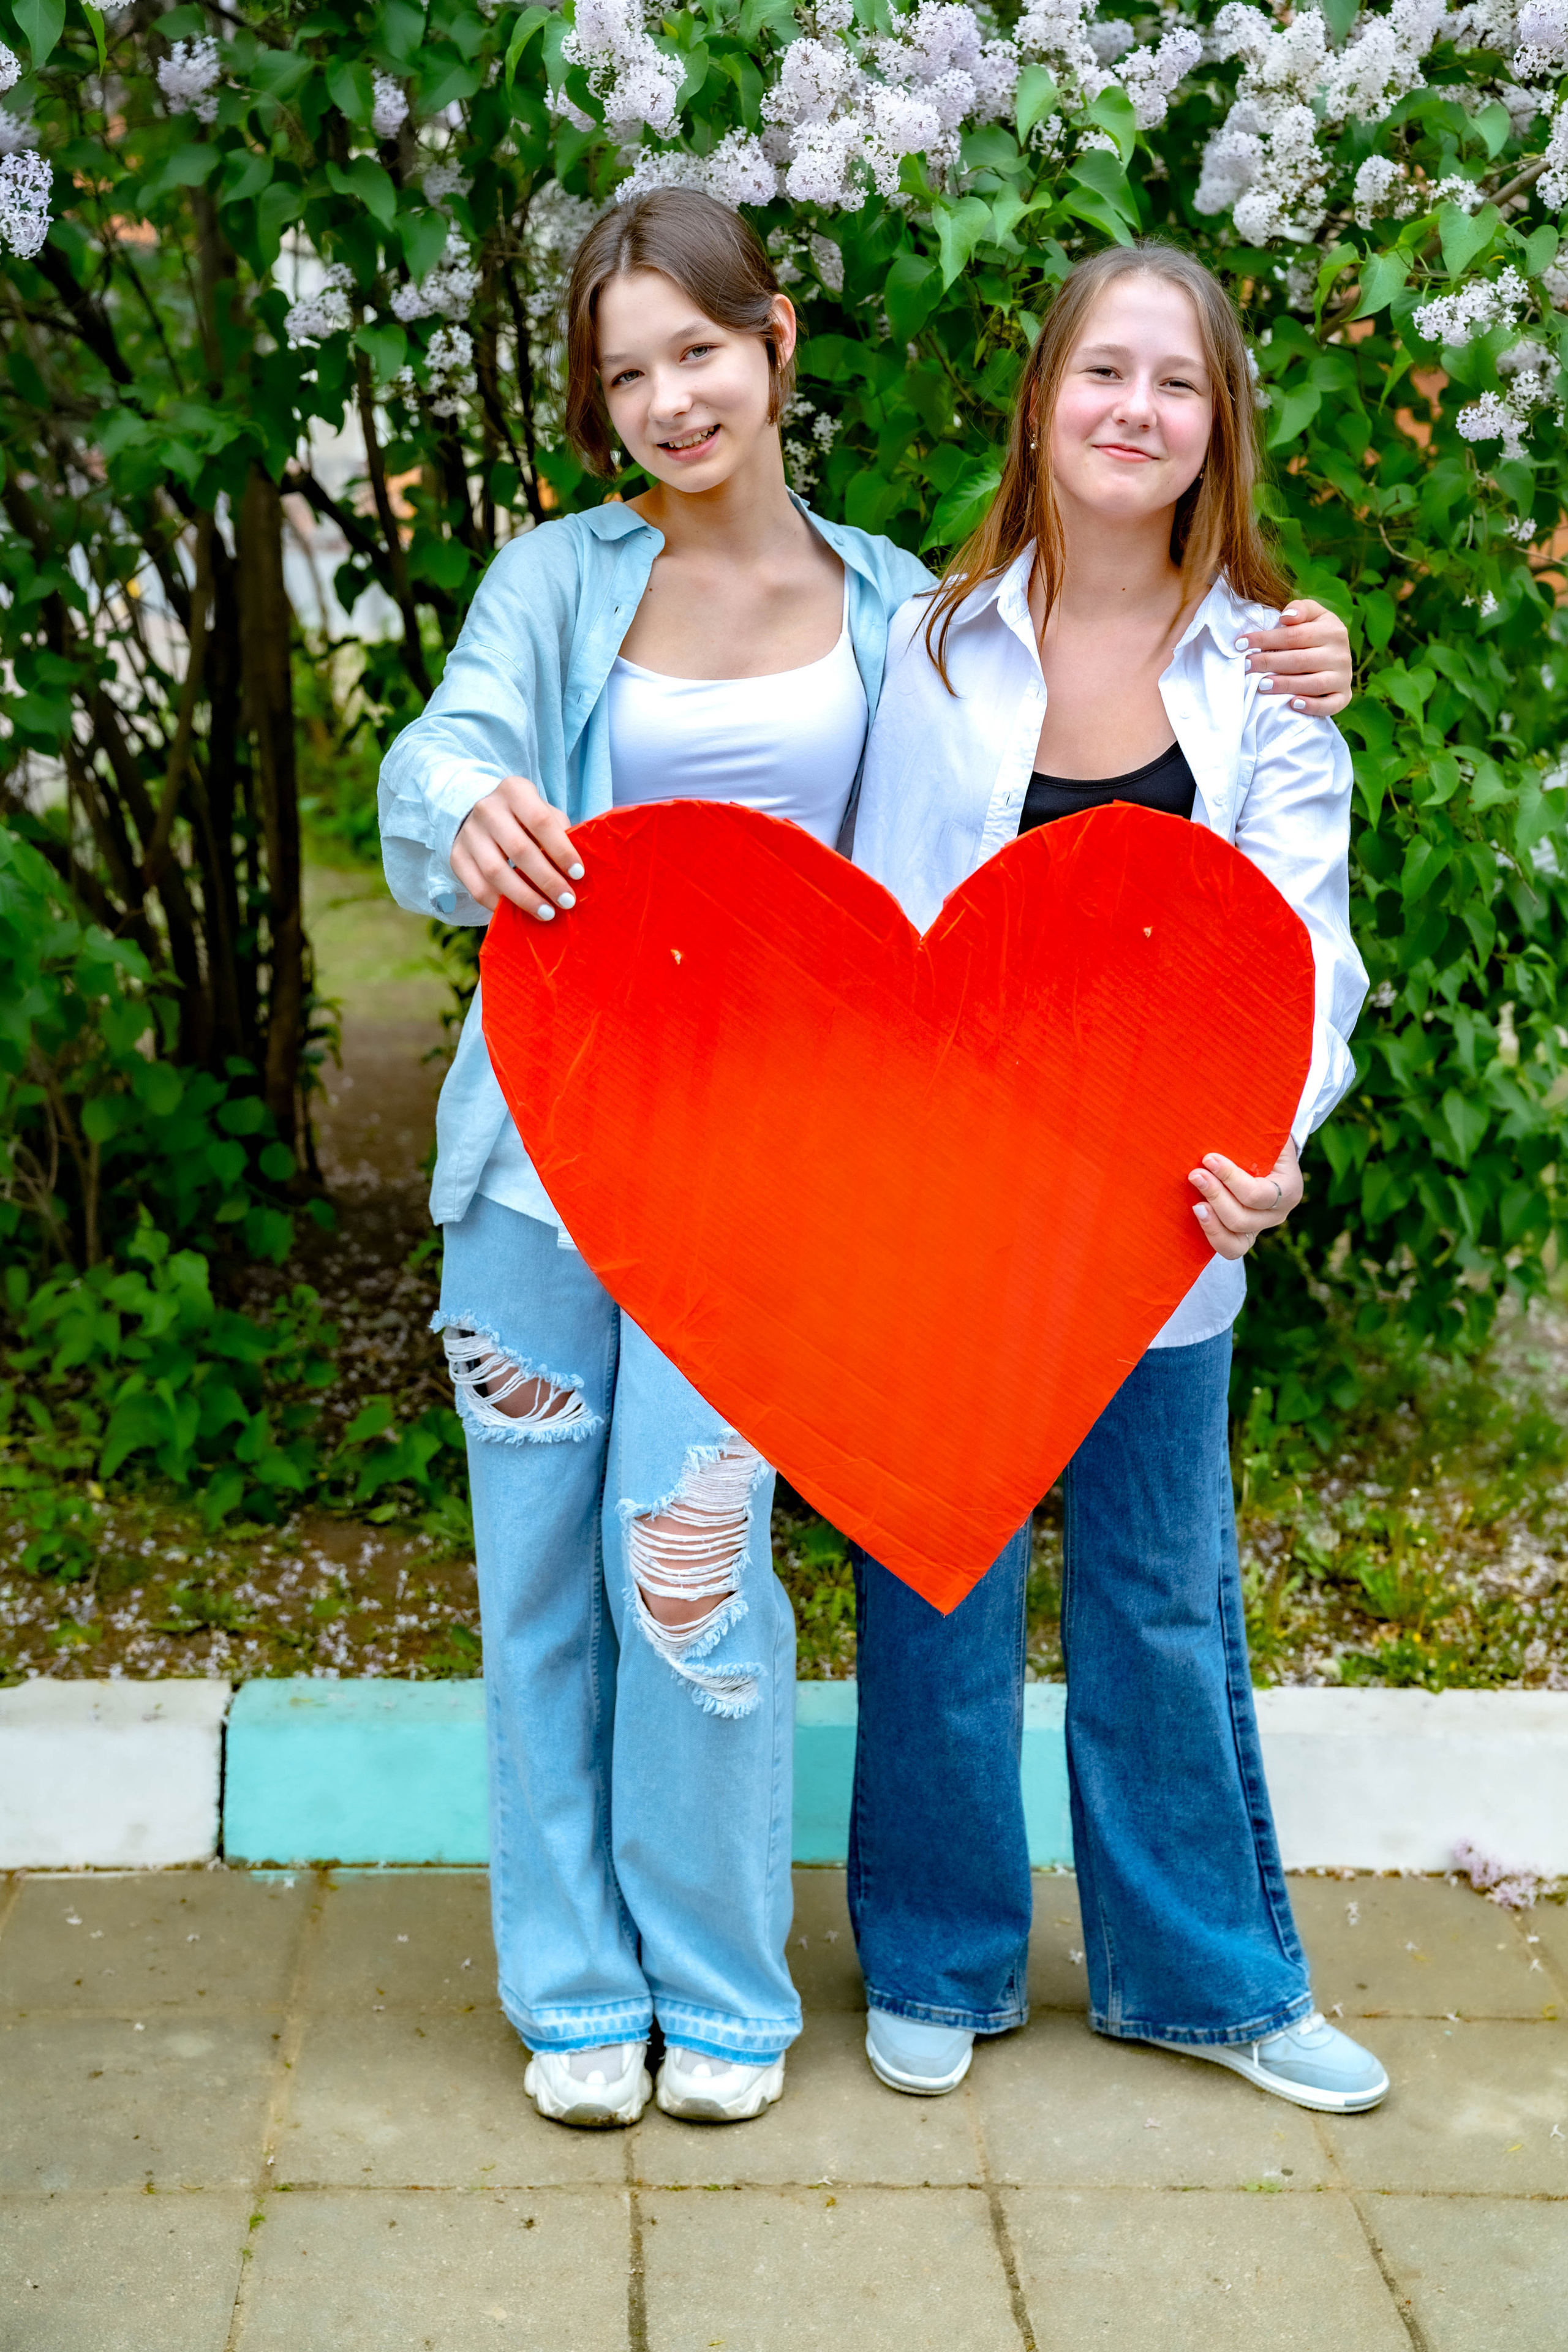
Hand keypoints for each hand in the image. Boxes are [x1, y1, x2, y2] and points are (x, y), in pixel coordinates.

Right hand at [451, 775, 583, 920]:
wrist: (480, 815)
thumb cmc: (525, 818)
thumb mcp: (544, 813)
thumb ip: (560, 834)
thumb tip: (575, 872)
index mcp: (515, 791)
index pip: (540, 821)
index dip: (561, 850)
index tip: (578, 874)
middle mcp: (487, 809)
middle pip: (519, 849)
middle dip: (547, 880)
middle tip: (567, 901)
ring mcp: (468, 833)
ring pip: (496, 872)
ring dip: (524, 898)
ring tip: (547, 913)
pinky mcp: (457, 857)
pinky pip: (477, 888)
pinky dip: (499, 905)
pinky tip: (518, 914)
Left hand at [1189, 1137, 1301, 1261]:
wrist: (1270, 1160)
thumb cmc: (1264, 1144)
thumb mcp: (1269, 1136)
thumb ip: (1259, 1134)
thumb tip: (1233, 1114)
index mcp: (1289, 1189)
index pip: (1257, 1194)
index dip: (1230, 1178)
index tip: (1209, 1159)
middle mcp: (1278, 1214)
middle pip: (1243, 1218)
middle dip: (1216, 1195)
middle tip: (1195, 1175)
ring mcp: (1261, 1228)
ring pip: (1236, 1239)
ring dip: (1212, 1221)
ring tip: (1195, 1204)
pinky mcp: (1245, 1237)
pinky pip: (1230, 1249)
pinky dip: (1213, 1235)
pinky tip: (1199, 1215)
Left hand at [1236, 599, 1351, 718]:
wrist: (1338, 655)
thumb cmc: (1316, 633)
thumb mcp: (1313, 615)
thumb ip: (1301, 609)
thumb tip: (1285, 617)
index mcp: (1333, 630)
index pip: (1295, 635)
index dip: (1266, 639)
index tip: (1241, 644)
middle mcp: (1341, 654)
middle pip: (1300, 660)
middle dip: (1270, 662)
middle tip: (1247, 666)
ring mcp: (1343, 677)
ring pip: (1314, 684)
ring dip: (1286, 685)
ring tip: (1262, 685)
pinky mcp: (1344, 696)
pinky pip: (1330, 705)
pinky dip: (1312, 706)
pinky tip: (1293, 704)